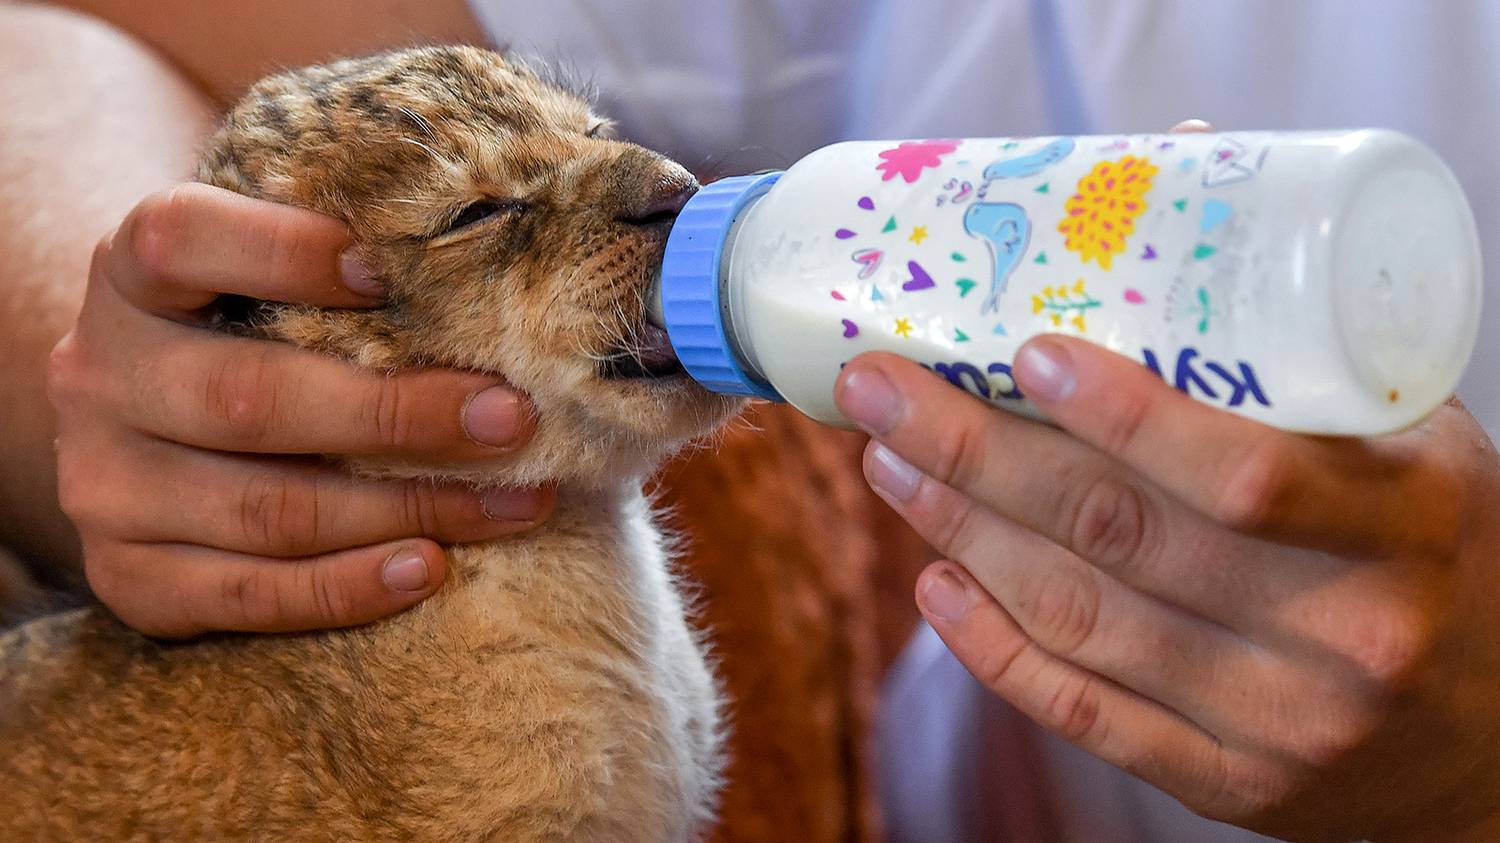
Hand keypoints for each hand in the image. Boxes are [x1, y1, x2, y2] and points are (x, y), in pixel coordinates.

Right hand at [48, 184, 551, 637]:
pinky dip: (346, 588)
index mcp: (131, 272)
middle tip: (512, 417)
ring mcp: (106, 482)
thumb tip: (504, 264)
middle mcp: (100, 374)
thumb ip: (350, 265)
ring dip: (406, 508)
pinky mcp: (129, 574)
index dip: (286, 251)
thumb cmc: (258, 330)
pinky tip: (429, 568)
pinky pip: (244, 596)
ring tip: (516, 501)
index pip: (183, 239)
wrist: (160, 425)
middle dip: (396, 414)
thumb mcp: (274, 276)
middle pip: (247, 399)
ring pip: (265, 510)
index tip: (393, 272)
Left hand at [835, 339, 1499, 839]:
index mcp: (1406, 524)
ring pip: (1082, 619)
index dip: (1125, 414)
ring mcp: (1279, 724)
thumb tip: (1171, 168)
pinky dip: (995, 650)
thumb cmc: (1440, 547)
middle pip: (1120, 538)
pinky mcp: (1228, 783)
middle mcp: (1342, 634)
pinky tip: (934, 582)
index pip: (1245, 473)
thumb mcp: (1414, 439)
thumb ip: (1296, 341)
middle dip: (976, 455)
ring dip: (963, 533)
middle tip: (881, 387)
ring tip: (889, 462)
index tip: (1021, 352)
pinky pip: (1089, 715)